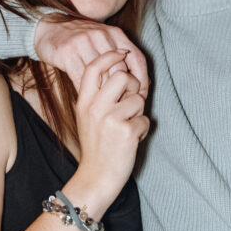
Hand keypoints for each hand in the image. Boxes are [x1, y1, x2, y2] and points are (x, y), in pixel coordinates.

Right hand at [35, 16, 147, 97]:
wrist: (49, 27)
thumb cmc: (79, 38)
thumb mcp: (103, 39)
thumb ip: (120, 53)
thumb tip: (137, 80)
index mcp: (114, 33)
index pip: (136, 58)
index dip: (142, 79)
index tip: (142, 95)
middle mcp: (101, 36)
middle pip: (121, 70)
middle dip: (126, 91)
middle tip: (126, 105)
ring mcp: (83, 43)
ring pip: (102, 76)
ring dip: (108, 95)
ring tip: (110, 107)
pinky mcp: (67, 53)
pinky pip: (81, 79)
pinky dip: (88, 93)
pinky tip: (91, 102)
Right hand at [73, 50, 148, 209]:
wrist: (95, 177)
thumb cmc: (96, 147)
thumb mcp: (87, 117)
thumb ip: (99, 97)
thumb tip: (122, 75)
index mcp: (84, 101)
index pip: (94, 68)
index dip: (109, 56)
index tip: (122, 53)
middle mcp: (96, 107)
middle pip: (123, 76)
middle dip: (134, 87)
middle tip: (131, 102)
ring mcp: (111, 119)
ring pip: (138, 99)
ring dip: (139, 112)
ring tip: (128, 127)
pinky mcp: (127, 131)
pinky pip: (146, 119)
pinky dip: (142, 130)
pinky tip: (131, 140)